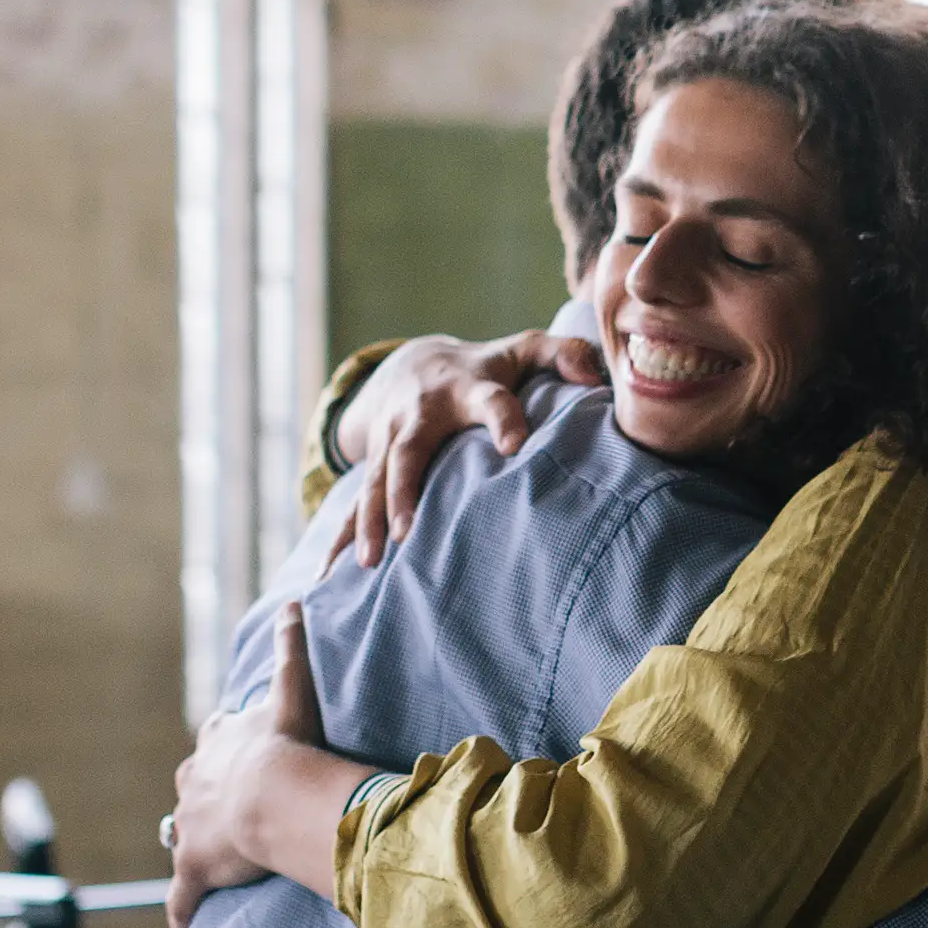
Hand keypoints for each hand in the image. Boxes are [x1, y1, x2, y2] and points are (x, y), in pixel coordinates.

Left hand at [167, 605, 349, 927]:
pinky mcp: (193, 869)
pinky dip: (182, 910)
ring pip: (182, 836)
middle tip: (232, 811)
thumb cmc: (286, 743)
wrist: (273, 793)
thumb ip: (290, 646)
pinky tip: (183, 925)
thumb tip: (292, 602)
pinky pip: (182, 897)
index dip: (227, 751)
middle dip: (206, 798)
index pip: (215, 742)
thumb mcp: (289, 689)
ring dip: (193, 845)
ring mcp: (189, 828)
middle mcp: (192, 783)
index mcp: (215, 745)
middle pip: (193, 788)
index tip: (242, 757)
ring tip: (212, 858)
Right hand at [325, 331, 609, 568]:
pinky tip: (330, 577)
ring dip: (368, 521)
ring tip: (369, 562)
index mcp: (466, 389)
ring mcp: (389, 442)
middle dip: (403, 490)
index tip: (513, 446)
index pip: (489, 401)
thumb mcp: (520, 350)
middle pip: (408, 452)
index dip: (502, 419)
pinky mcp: (371, 464)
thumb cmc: (483, 367)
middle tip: (406, 530)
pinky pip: (351, 504)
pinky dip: (339, 538)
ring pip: (374, 482)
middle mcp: (420, 416)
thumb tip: (596, 375)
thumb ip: (562, 356)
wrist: (407, 364)